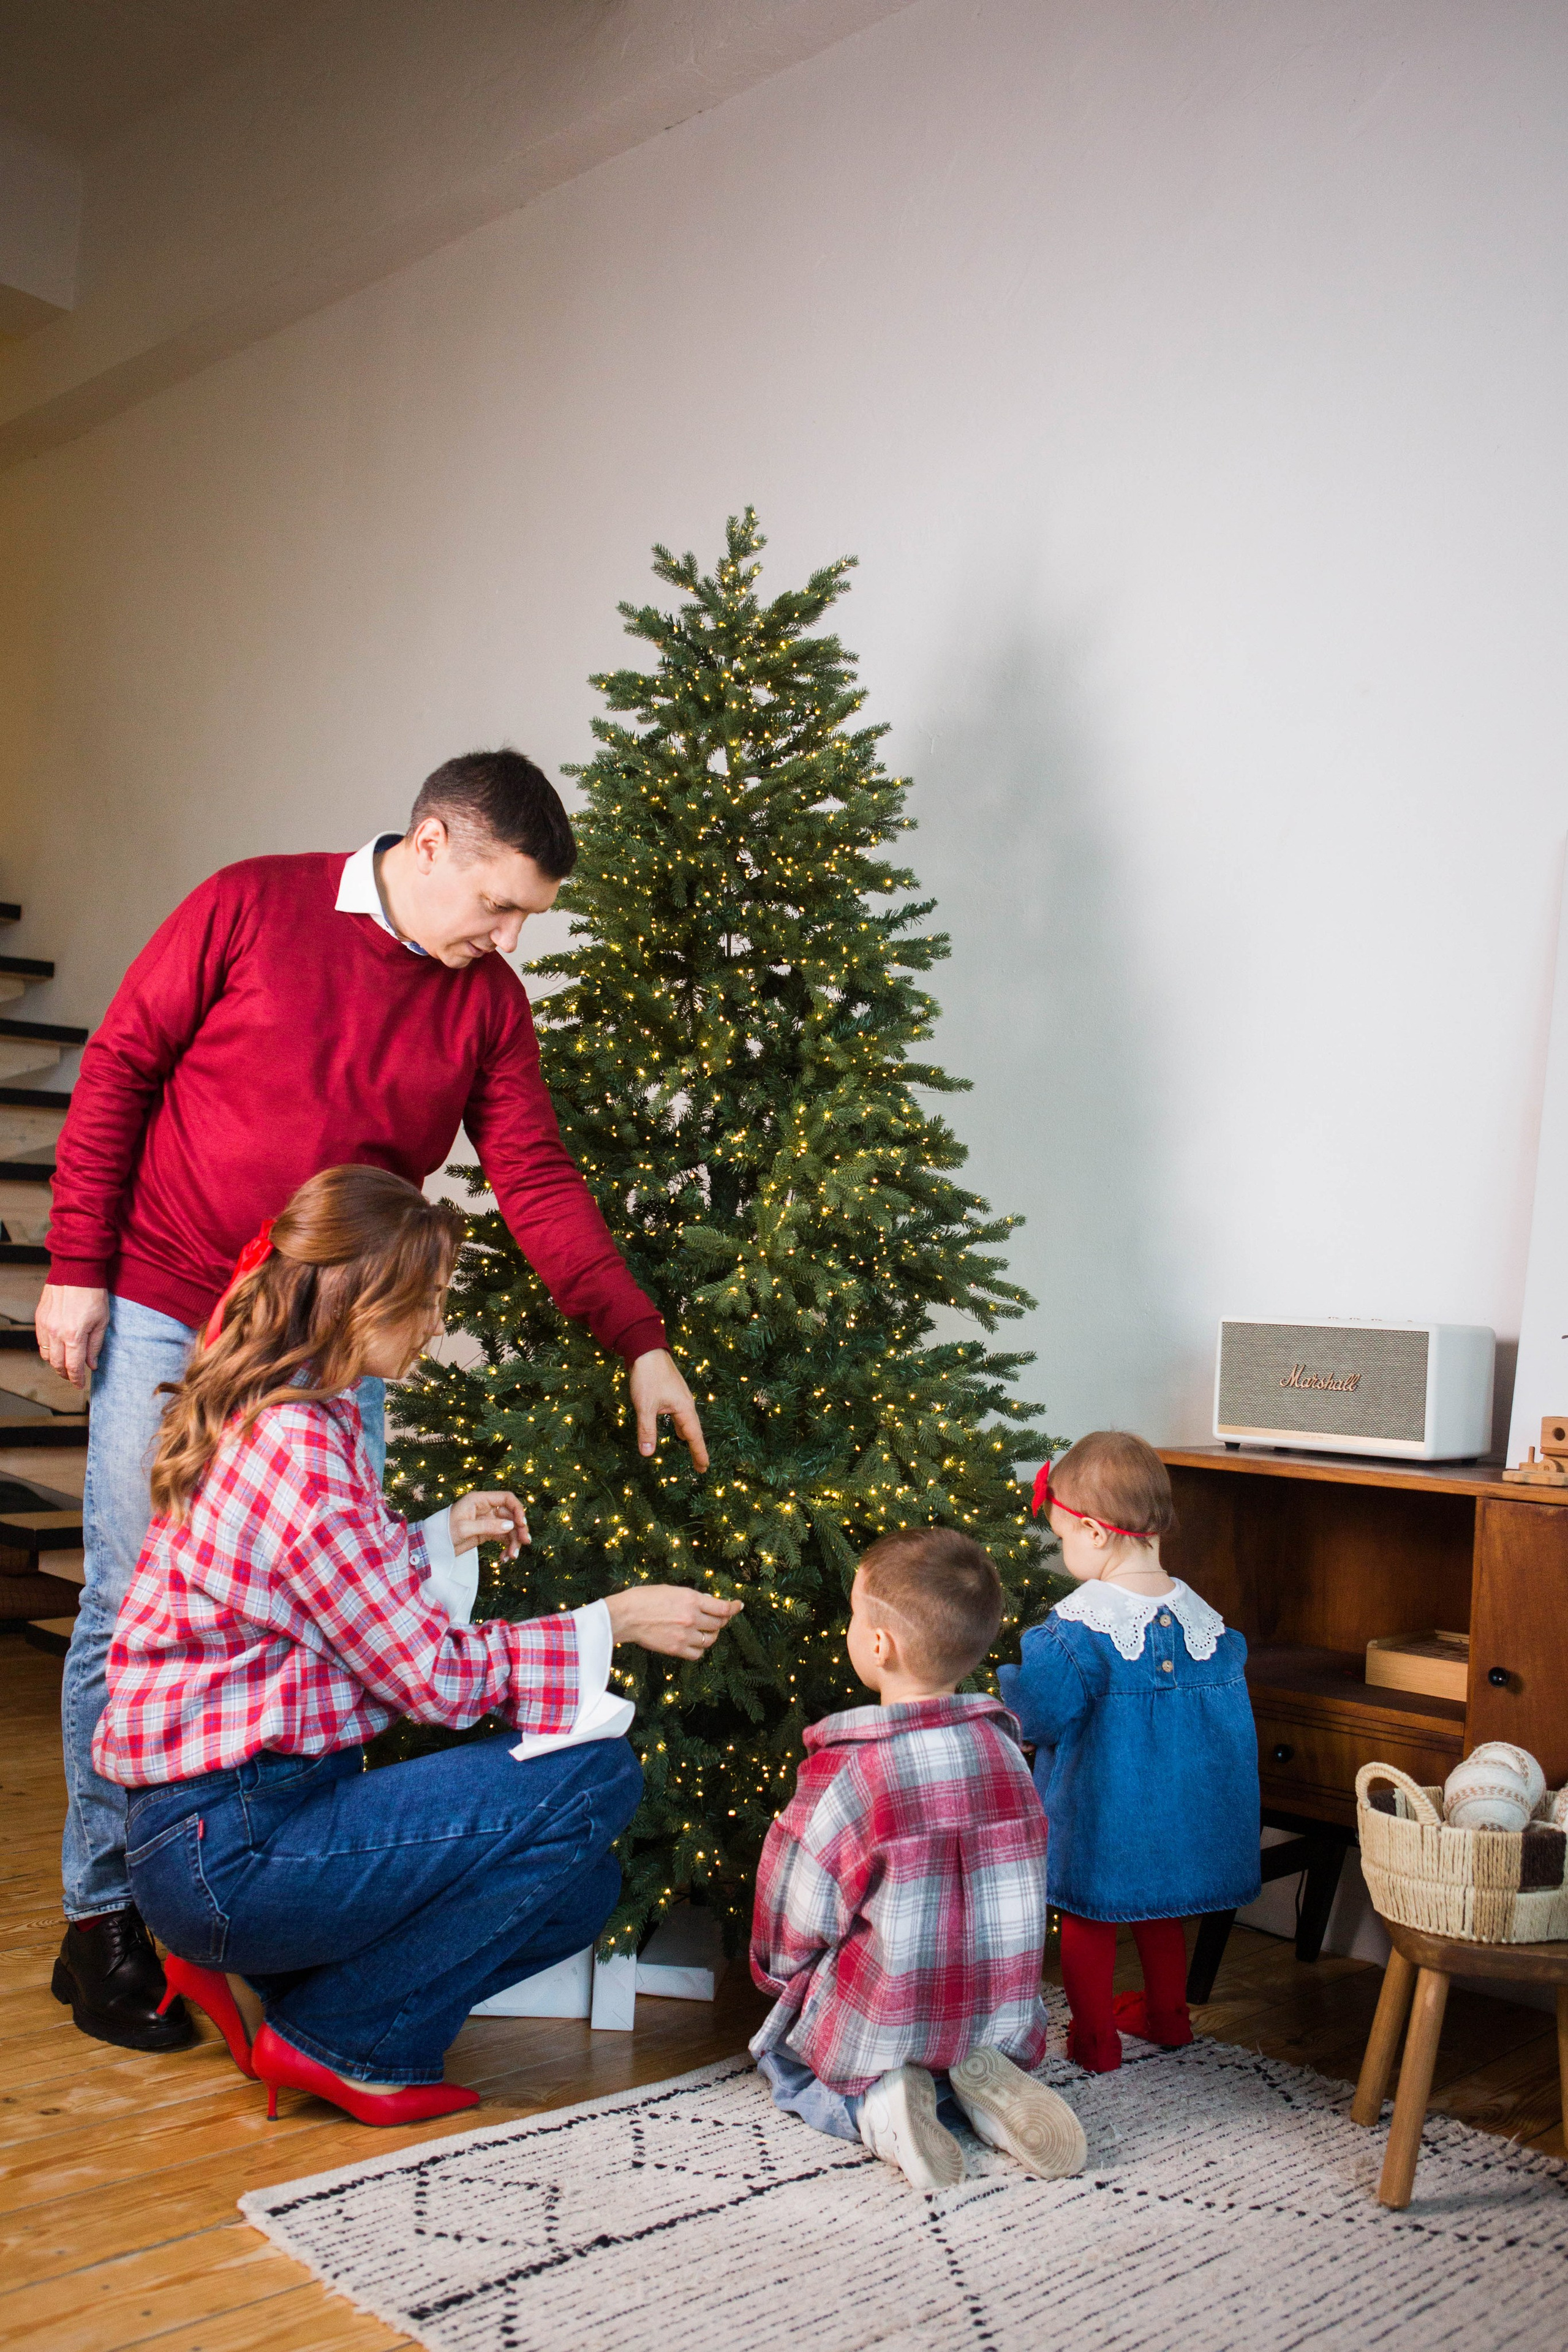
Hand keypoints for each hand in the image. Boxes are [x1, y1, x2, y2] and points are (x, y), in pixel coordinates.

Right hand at [36, 1285, 109, 1389]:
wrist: (76, 1271)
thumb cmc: (93, 1293)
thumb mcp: (102, 1321)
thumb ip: (95, 1346)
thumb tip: (92, 1365)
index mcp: (74, 1335)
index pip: (73, 1366)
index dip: (76, 1379)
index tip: (79, 1384)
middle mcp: (56, 1333)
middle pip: (57, 1364)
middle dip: (65, 1374)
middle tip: (73, 1377)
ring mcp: (45, 1325)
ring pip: (45, 1355)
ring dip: (55, 1363)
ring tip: (65, 1363)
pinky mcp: (39, 1318)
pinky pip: (40, 1341)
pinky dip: (47, 1349)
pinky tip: (56, 1348)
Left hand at [449, 1489, 529, 1558]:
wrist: (433, 1545)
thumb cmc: (444, 1531)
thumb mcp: (465, 1528)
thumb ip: (488, 1526)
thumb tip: (510, 1525)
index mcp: (480, 1500)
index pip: (506, 1498)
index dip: (517, 1509)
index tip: (521, 1524)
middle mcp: (486, 1508)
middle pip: (511, 1515)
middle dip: (518, 1529)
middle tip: (524, 1543)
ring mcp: (487, 1521)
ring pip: (508, 1528)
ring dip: (513, 1542)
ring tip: (512, 1556)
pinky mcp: (486, 1533)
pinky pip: (502, 1538)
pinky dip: (506, 1547)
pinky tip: (505, 1558)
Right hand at [604, 1584, 742, 1659]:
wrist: (625, 1616)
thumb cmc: (644, 1598)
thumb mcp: (672, 1590)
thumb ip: (692, 1598)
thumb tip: (707, 1603)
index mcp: (691, 1599)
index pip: (722, 1607)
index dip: (734, 1608)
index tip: (738, 1606)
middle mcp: (692, 1617)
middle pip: (718, 1624)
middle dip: (721, 1621)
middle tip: (718, 1619)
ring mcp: (685, 1635)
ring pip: (710, 1639)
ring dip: (710, 1635)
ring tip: (704, 1631)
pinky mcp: (677, 1649)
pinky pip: (698, 1653)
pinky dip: (699, 1649)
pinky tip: (694, 1643)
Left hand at [629, 1348, 708, 1471]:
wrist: (646, 1349)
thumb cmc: (647, 1377)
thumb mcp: (645, 1406)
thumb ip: (647, 1430)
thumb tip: (647, 1454)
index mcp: (684, 1408)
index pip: (694, 1436)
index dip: (699, 1453)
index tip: (703, 1468)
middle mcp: (686, 1404)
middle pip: (694, 1430)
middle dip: (696, 1448)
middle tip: (700, 1466)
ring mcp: (680, 1397)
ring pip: (687, 1422)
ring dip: (690, 1437)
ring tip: (691, 1449)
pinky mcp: (672, 1393)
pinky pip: (681, 1415)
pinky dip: (682, 1426)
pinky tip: (678, 1429)